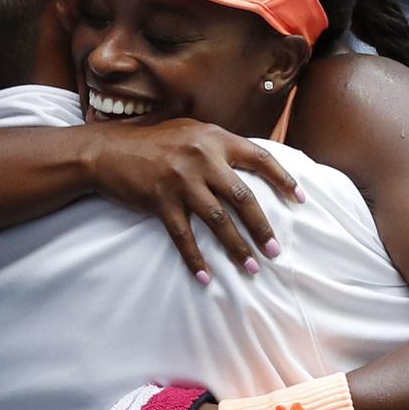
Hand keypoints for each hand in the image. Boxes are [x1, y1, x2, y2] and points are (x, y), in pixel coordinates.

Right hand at [89, 119, 301, 281]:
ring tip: (252, 268)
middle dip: (262, 228)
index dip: (283, 179)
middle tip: (276, 251)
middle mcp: (202, 157)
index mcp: (214, 138)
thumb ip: (218, 146)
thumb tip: (249, 166)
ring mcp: (181, 180)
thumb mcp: (191, 132)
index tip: (299, 199)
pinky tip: (206, 277)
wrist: (108, 150)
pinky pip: (184, 236)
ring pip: (218, 221)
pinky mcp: (161, 200)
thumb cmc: (153, 142)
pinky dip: (195, 258)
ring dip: (237, 248)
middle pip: (243, 198)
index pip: (259, 158)